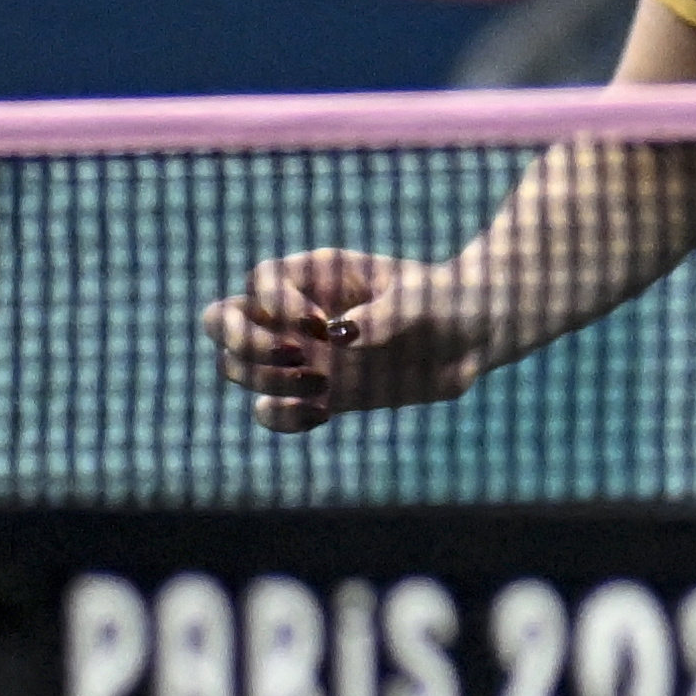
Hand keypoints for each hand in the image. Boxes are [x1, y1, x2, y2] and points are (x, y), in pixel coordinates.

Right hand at [203, 244, 489, 430]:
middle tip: (298, 357)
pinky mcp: (319, 395)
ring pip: (235, 368)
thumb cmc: (447, 300)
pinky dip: (280, 418)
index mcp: (317, 276)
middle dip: (246, 343)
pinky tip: (322, 413)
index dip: (274, 305)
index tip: (320, 324)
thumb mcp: (423, 301)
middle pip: (223, 322)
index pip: (258, 282)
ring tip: (319, 386)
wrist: (473, 336)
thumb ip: (385, 315)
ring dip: (263, 382)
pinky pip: (269, 412)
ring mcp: (303, 356)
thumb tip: (341, 338)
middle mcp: (299, 314)